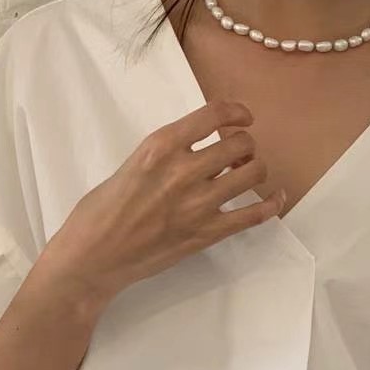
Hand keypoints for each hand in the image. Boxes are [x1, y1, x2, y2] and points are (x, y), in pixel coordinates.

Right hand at [42, 99, 282, 309]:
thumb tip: (192, 150)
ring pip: (253, 173)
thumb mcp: (130, 165)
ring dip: (255, 169)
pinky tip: (275, 199)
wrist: (93, 258)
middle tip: (237, 154)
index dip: (237, 112)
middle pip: (240, 143)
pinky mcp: (205, 234)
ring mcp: (197, 205)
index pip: (214, 115)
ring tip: (246, 174)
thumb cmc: (100, 212)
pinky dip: (271, 205)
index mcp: (160, 146)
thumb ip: (164, 155)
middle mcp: (183, 171)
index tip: (242, 118)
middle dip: (245, 145)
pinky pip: (253, 216)